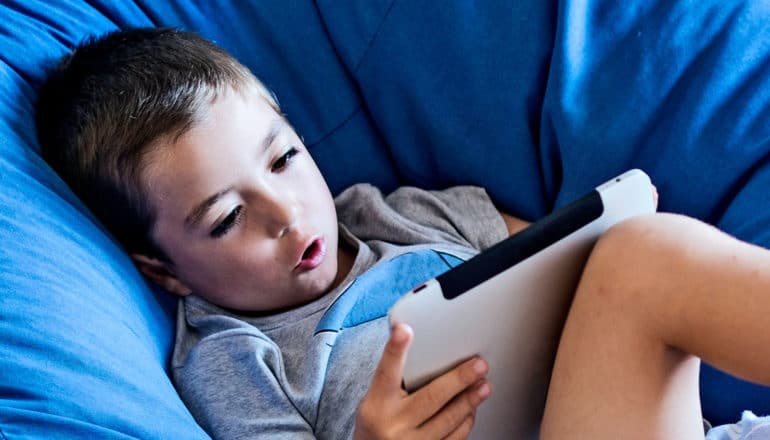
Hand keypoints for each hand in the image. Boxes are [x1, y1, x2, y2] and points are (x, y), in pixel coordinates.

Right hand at [353, 323, 490, 439]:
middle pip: (431, 397)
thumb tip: (421, 349)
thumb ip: (394, 381)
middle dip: (459, 379)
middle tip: (478, 364)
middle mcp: (393, 424)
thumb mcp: (376, 401)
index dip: (395, 349)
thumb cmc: (377, 423)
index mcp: (377, 404)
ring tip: (483, 385)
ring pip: (447, 420)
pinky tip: (471, 410)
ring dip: (469, 401)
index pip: (386, 371)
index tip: (404, 330)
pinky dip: (464, 423)